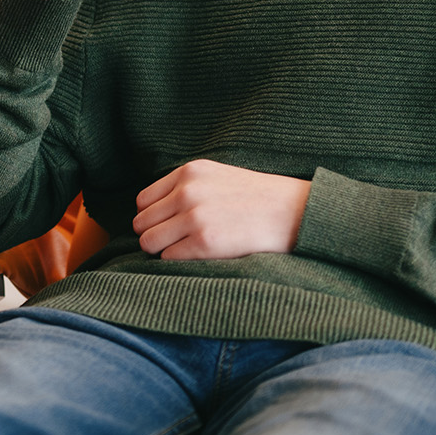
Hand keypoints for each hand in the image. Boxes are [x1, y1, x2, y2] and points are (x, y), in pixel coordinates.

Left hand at [131, 159, 309, 260]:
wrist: (293, 211)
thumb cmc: (256, 198)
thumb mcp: (217, 177)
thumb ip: (186, 187)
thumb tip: (153, 214)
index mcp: (188, 173)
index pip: (144, 201)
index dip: (151, 218)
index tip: (166, 227)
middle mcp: (186, 191)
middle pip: (142, 222)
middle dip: (154, 236)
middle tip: (174, 244)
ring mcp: (194, 217)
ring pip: (149, 242)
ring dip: (162, 251)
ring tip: (184, 252)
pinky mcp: (204, 242)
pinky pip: (168, 258)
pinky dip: (178, 262)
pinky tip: (199, 257)